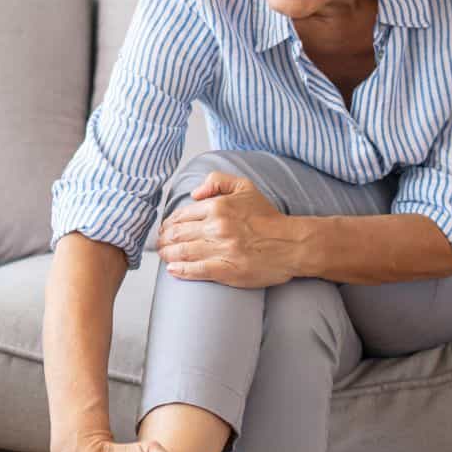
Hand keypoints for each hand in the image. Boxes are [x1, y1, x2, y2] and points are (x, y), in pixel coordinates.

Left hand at [154, 170, 296, 287]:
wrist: (291, 244)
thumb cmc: (268, 218)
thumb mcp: (245, 187)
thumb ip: (217, 181)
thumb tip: (194, 194)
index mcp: (218, 207)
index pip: (182, 215)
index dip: (169, 223)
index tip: (166, 229)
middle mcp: (216, 227)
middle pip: (177, 234)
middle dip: (164, 239)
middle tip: (160, 244)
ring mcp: (220, 250)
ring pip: (182, 252)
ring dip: (168, 255)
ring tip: (164, 256)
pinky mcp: (225, 270)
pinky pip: (195, 270)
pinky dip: (180, 270)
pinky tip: (173, 270)